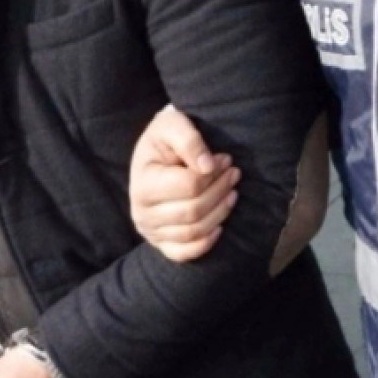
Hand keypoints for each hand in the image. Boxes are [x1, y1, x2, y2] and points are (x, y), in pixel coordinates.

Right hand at [130, 105, 239, 261]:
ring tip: (232, 193)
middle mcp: (142, 212)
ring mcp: (150, 231)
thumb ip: (189, 140)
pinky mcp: (160, 243)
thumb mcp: (172, 124)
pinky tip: (220, 226)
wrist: (152, 156)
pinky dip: (205, 243)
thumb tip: (208, 166)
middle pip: (194, 210)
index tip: (226, 159)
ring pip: (194, 231)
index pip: (190, 186)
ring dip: (220, 212)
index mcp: (143, 184)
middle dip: (220, 191)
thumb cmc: (163, 140)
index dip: (214, 174)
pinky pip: (184, 253)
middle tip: (234, 174)